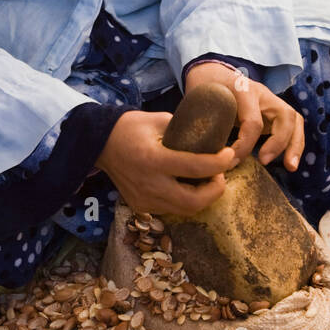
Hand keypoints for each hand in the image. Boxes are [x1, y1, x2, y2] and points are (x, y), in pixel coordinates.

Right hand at [94, 110, 235, 216]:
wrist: (100, 144)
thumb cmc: (130, 127)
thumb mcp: (159, 120)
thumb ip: (185, 130)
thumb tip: (210, 138)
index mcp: (154, 159)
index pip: (195, 167)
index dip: (219, 163)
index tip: (229, 154)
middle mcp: (149, 184)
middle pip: (194, 201)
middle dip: (215, 190)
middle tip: (219, 174)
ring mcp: (144, 199)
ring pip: (185, 210)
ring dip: (202, 197)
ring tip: (207, 180)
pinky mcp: (141, 206)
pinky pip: (172, 209)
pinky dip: (186, 200)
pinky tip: (188, 185)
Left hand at [183, 61, 304, 171]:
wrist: (211, 73)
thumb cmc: (204, 89)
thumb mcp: (200, 102)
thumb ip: (204, 124)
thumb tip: (206, 158)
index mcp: (242, 90)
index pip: (253, 122)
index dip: (244, 146)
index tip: (230, 161)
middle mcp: (262, 93)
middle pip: (284, 115)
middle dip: (278, 143)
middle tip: (264, 162)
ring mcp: (271, 100)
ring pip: (294, 119)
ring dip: (295, 145)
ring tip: (291, 167)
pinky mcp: (275, 111)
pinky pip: (293, 126)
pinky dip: (294, 144)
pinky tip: (290, 162)